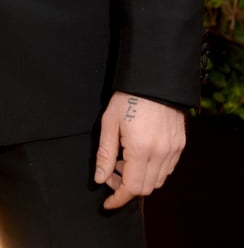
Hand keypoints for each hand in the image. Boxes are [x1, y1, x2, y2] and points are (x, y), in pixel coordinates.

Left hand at [94, 91, 185, 208]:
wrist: (155, 79)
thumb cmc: (128, 97)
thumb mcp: (109, 122)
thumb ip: (105, 153)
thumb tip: (100, 178)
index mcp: (141, 149)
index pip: (132, 187)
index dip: (118, 198)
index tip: (107, 202)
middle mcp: (161, 154)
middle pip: (145, 188)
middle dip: (126, 187)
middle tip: (112, 173)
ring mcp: (173, 150)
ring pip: (158, 180)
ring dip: (140, 179)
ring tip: (124, 160)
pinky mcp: (180, 145)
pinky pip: (167, 169)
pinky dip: (153, 170)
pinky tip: (140, 155)